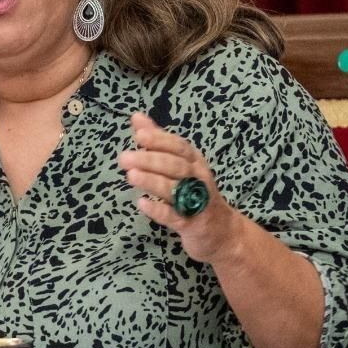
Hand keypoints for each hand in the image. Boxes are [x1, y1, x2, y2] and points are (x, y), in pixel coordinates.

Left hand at [118, 111, 240, 263]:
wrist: (222, 231)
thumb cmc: (195, 192)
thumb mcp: (180, 164)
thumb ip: (158, 141)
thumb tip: (136, 117)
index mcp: (194, 161)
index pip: (179, 146)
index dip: (160, 140)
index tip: (140, 134)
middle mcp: (198, 178)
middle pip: (175, 166)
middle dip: (150, 160)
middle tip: (125, 158)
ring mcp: (196, 202)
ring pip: (175, 189)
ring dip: (153, 181)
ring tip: (131, 175)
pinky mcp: (191, 224)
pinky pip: (174, 216)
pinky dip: (159, 210)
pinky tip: (142, 203)